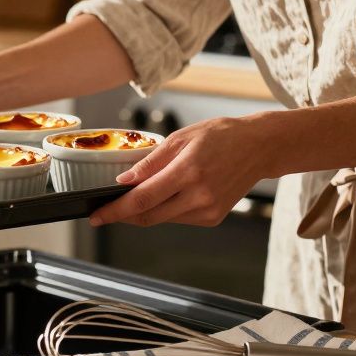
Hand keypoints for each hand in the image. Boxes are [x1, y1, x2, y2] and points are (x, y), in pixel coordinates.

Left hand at [88, 115, 273, 227]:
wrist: (259, 148)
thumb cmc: (220, 136)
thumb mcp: (181, 138)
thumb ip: (150, 162)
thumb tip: (123, 181)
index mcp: (188, 171)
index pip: (142, 199)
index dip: (115, 210)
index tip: (96, 216)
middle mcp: (199, 196)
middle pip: (148, 216)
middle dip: (123, 215)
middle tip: (105, 210)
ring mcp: (208, 210)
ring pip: (162, 219)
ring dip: (143, 211)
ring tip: (136, 195)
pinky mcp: (213, 218)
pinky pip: (178, 218)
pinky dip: (165, 210)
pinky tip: (167, 195)